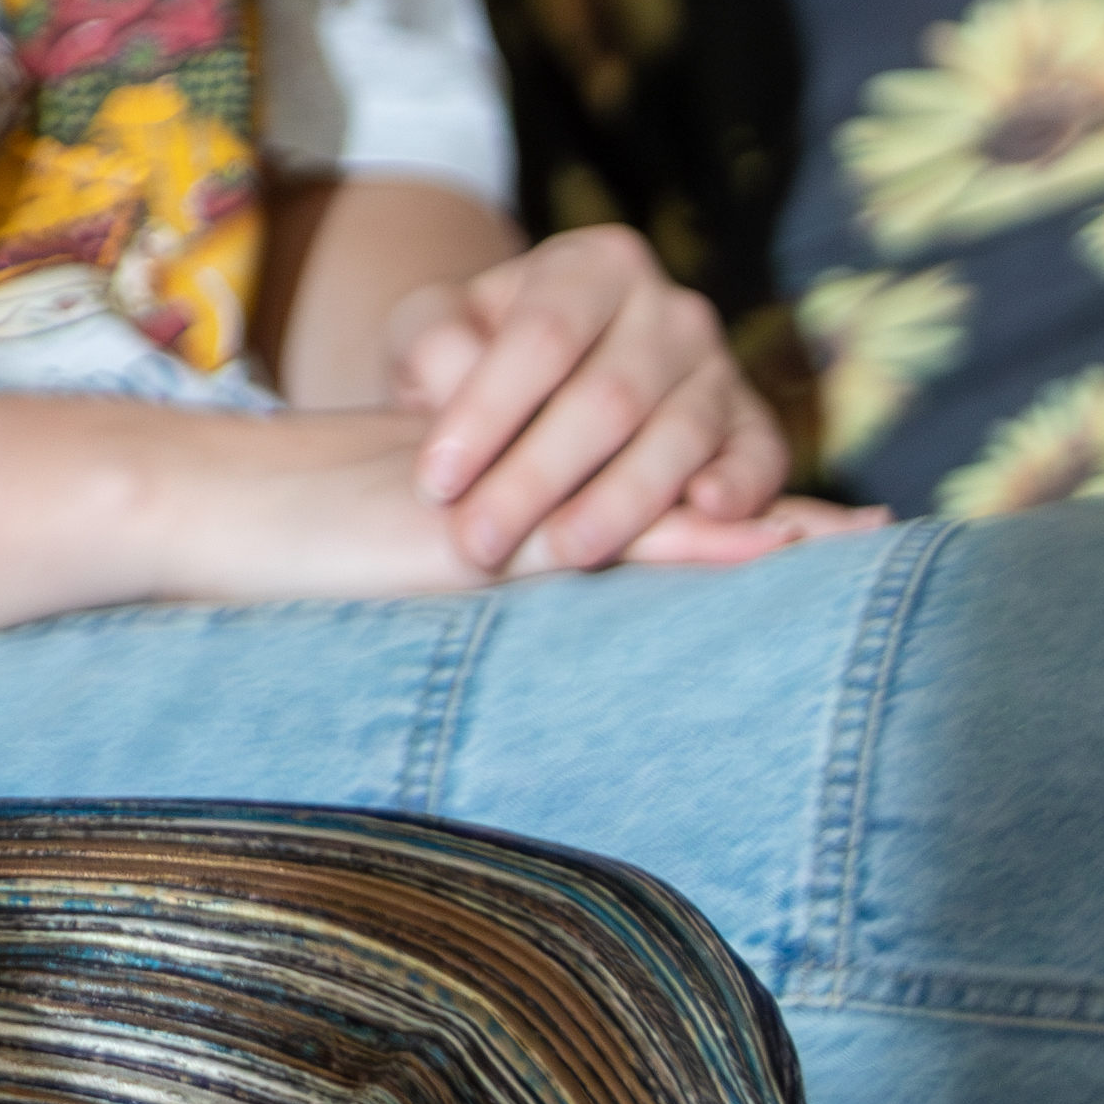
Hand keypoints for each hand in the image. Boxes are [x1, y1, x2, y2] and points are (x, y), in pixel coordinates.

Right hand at [161, 405, 857, 607]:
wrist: (218, 510)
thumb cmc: (285, 551)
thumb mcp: (398, 563)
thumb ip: (470, 565)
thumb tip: (504, 614)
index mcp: (523, 505)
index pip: (648, 503)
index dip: (738, 514)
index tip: (841, 532)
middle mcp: (536, 489)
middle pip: (672, 490)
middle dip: (778, 516)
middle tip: (885, 529)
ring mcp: (522, 504)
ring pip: (660, 499)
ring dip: (766, 522)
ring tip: (867, 534)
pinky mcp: (502, 529)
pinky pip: (615, 532)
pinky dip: (699, 533)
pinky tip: (771, 535)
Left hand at [385, 223, 790, 569]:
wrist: (542, 382)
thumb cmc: (475, 353)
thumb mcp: (434, 329)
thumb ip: (436, 343)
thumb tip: (461, 385)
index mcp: (591, 266)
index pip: (544, 336)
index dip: (488, 411)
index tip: (435, 481)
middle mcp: (670, 308)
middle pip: (609, 396)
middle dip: (538, 478)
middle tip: (480, 542)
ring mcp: (720, 366)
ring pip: (677, 435)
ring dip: (617, 505)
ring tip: (559, 554)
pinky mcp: (754, 426)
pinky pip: (760, 457)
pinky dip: (741, 486)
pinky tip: (705, 515)